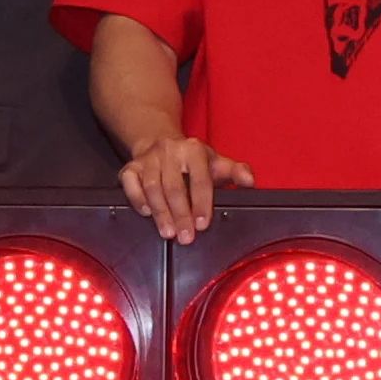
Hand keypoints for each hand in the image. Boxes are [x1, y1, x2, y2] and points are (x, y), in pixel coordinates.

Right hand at [114, 134, 248, 243]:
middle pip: (174, 187)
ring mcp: (148, 158)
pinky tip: (146, 213)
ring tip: (168, 232)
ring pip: (152, 187)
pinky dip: (137, 199)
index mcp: (194, 150)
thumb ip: (236, 172)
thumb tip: (250, 181)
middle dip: (181, 214)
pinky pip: (130, 184)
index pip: (199, 179)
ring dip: (160, 213)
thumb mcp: (216, 163)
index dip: (201, 203)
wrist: (161, 142)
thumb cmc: (192, 161)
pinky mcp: (130, 167)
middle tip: (186, 237)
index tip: (202, 224)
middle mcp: (170, 151)